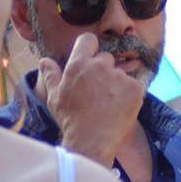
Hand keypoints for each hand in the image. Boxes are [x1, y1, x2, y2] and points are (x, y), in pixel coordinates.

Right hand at [39, 33, 145, 167]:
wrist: (91, 141)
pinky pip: (136, 85)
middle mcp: (100, 66)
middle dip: (104, 71)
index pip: (88, 40)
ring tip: (110, 104)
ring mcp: (119, 76)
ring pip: (121, 73)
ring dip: (117, 84)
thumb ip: (51, 75)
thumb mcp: (55, 97)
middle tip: (98, 93)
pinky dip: (132, 95)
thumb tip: (44, 60)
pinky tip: (122, 108)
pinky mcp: (135, 88)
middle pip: (106, 58)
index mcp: (78, 64)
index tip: (90, 61)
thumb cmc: (70, 120)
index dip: (90, 48)